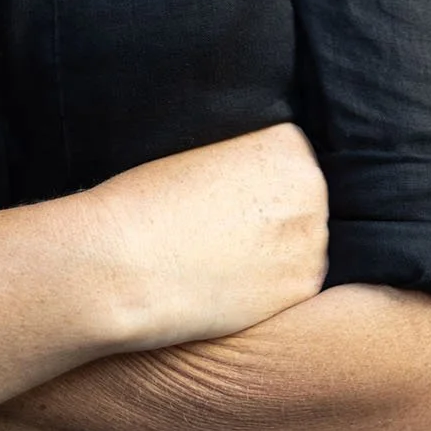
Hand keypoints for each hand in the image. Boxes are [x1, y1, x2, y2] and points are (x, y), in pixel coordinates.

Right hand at [85, 123, 328, 349]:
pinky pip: (295, 281)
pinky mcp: (302, 287)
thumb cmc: (141, 203)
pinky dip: (269, 285)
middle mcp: (310, 188)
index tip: (223, 189)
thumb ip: (239, 160)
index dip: (253, 174)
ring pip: (302, 241)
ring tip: (222, 255)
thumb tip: (254, 181)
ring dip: (276, 249)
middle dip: (272, 210)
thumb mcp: (194, 154)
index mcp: (284, 144)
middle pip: (303, 197)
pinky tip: (229, 281)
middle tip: (223, 225)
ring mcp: (311, 240)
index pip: (288, 153)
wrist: (119, 266)